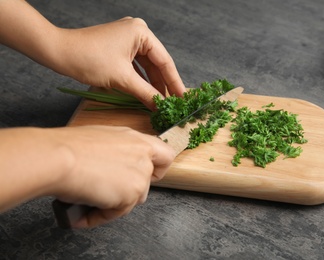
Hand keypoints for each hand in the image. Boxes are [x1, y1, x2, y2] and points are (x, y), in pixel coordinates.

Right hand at [49, 125, 174, 227]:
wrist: (59, 158)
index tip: (146, 173)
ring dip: (113, 203)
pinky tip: (83, 213)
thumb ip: (116, 151)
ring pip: (133, 199)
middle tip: (107, 191)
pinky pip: (117, 212)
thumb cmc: (69, 146)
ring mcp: (140, 175)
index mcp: (135, 139)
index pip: (164, 155)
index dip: (157, 168)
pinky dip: (100, 216)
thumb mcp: (99, 138)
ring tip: (89, 202)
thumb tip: (111, 165)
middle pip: (146, 182)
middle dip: (127, 189)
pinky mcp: (131, 194)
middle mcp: (143, 156)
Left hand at [55, 17, 185, 109]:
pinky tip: (147, 93)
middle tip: (174, 103)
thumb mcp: (122, 79)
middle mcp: (137, 31)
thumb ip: (145, 92)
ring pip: (146, 65)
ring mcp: (128, 39)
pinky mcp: (119, 47)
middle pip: (156, 63)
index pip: (164, 61)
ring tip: (162, 101)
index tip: (183, 98)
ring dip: (152, 83)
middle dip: (163, 84)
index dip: (174, 82)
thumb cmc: (88, 59)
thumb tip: (161, 105)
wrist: (58, 52)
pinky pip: (136, 65)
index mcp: (141, 32)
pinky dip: (141, 79)